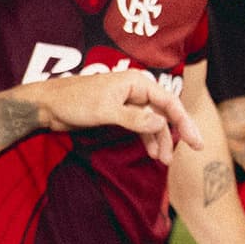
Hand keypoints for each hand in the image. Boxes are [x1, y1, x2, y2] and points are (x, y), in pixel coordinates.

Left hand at [36, 70, 202, 163]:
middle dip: (173, 134)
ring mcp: (126, 102)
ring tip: (162, 161)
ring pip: (152, 122)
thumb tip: (161, 125)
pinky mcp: (117, 113)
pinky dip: (146, 139)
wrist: (48, 105)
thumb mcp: (106, 111)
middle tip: (182, 156)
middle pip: (163, 113)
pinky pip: (140, 127)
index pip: (168, 102)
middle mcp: (134, 90)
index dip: (184, 122)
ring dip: (159, 140)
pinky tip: (151, 153)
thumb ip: (134, 119)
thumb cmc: (74, 101)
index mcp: (135, 82)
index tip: (196, 143)